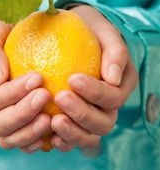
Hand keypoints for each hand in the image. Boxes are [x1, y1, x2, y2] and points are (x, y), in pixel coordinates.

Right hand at [0, 19, 50, 152]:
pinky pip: (18, 140)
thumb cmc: (2, 25)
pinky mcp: (10, 119)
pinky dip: (33, 140)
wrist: (13, 33)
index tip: (38, 78)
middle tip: (46, 96)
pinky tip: (50, 132)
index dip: (13, 93)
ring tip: (50, 120)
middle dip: (22, 113)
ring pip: (6, 137)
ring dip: (28, 132)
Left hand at [51, 5, 137, 151]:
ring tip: (53, 120)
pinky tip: (48, 134)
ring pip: (89, 136)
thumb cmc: (89, 29)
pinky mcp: (76, 123)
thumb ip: (114, 51)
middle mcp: (110, 105)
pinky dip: (63, 140)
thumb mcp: (104, 31)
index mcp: (121, 85)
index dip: (95, 93)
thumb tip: (113, 78)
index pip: (113, 97)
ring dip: (73, 132)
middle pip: (104, 122)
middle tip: (60, 97)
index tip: (73, 78)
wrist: (72, 32)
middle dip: (82, 113)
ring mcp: (93, 116)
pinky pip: (72, 139)